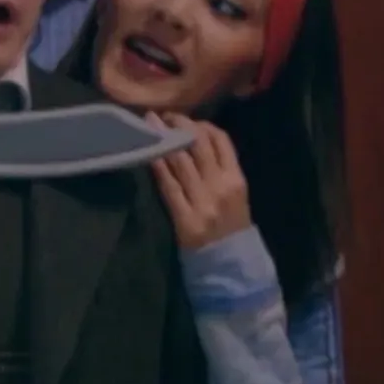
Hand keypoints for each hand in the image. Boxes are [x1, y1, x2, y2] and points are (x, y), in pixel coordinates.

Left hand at [146, 113, 251, 248]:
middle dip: (179, 125)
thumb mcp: (236, 195)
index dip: (201, 125)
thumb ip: (221, 170)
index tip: (186, 120)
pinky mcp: (185, 218)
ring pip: (180, 161)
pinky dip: (157, 165)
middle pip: (198, 144)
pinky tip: (146, 151)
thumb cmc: (232, 227)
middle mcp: (220, 186)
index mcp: (237, 179)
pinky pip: (168, 185)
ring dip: (162, 138)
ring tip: (149, 123)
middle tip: (163, 116)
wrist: (232, 267)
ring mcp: (202, 202)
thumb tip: (196, 140)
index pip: (221, 140)